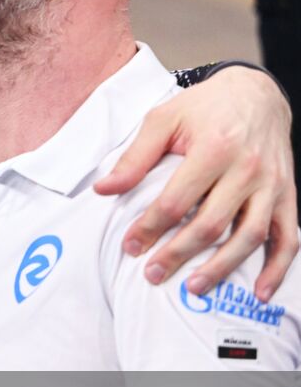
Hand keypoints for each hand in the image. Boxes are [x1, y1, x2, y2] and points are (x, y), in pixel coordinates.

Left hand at [95, 66, 296, 300]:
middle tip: (153, 274)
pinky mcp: (287, 195)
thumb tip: (103, 189)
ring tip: (194, 288)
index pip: (177, 200)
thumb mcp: (163, 120)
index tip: (130, 246)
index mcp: (214, 148)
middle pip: (211, 223)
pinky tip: (259, 292)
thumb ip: (134, 157)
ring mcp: (272, 184)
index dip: (150, 227)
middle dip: (179, 253)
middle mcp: (248, 168)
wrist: (256, 93)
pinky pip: (288, 237)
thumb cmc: (204, 108)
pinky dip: (277, 267)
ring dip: (222, 267)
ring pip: (250, 235)